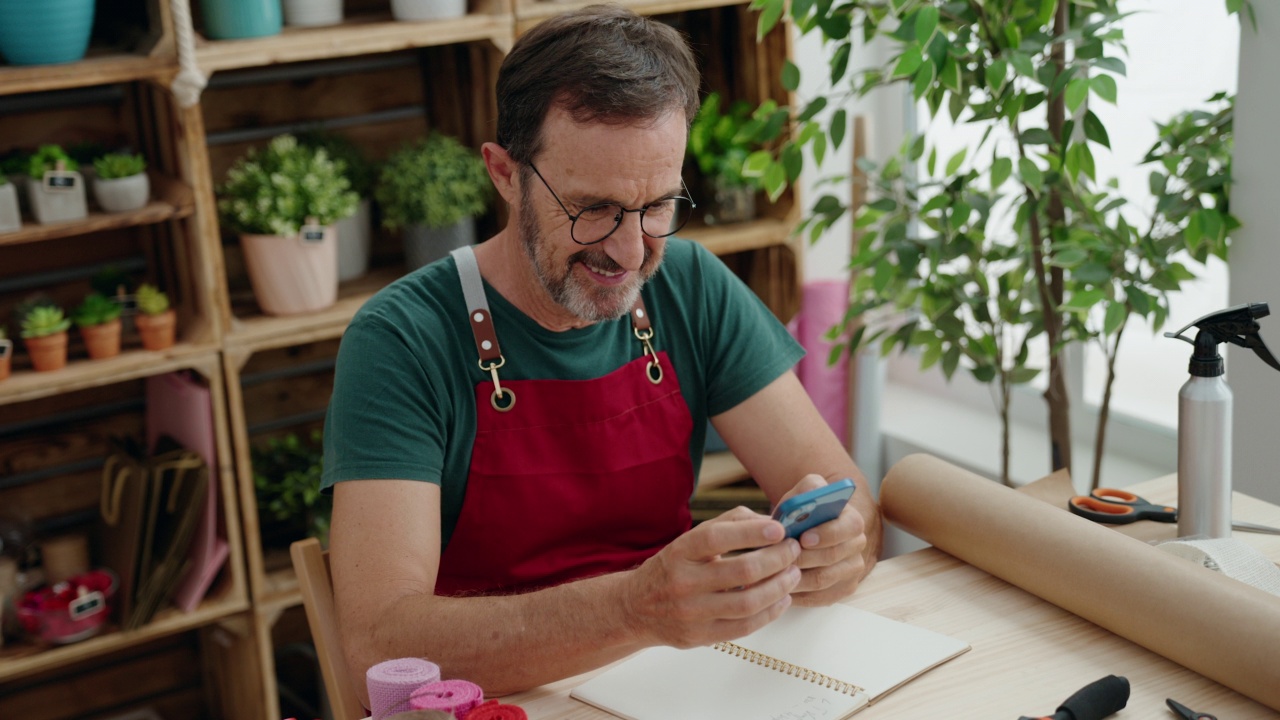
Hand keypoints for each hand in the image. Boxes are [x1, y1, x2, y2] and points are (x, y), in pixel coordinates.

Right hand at [622, 506, 802, 647]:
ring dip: (779, 587)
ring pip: (748, 602)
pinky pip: (744, 627)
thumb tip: (769, 521)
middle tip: (794, 550)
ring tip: (794, 574)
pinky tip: (782, 599)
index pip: (717, 538)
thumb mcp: (690, 539)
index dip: (751, 532)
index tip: (779, 529)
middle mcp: (683, 581)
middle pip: (741, 571)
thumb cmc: (674, 567)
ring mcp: (691, 612)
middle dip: (777, 559)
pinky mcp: (700, 636)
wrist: (637, 608)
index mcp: (680, 551)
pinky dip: (770, 613)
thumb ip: (729, 524)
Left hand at [778, 474, 870, 605]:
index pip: (848, 527)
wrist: (805, 530)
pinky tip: (781, 587)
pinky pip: (820, 597)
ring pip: (823, 580)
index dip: (827, 534)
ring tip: (773, 573)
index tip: (804, 538)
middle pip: (832, 557)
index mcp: (851, 520)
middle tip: (780, 559)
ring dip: (796, 577)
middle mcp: (857, 545)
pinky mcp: (843, 589)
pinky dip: (798, 594)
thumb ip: (807, 490)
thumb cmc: (802, 513)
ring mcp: (852, 569)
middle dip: (804, 558)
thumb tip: (807, 497)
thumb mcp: (803, 494)